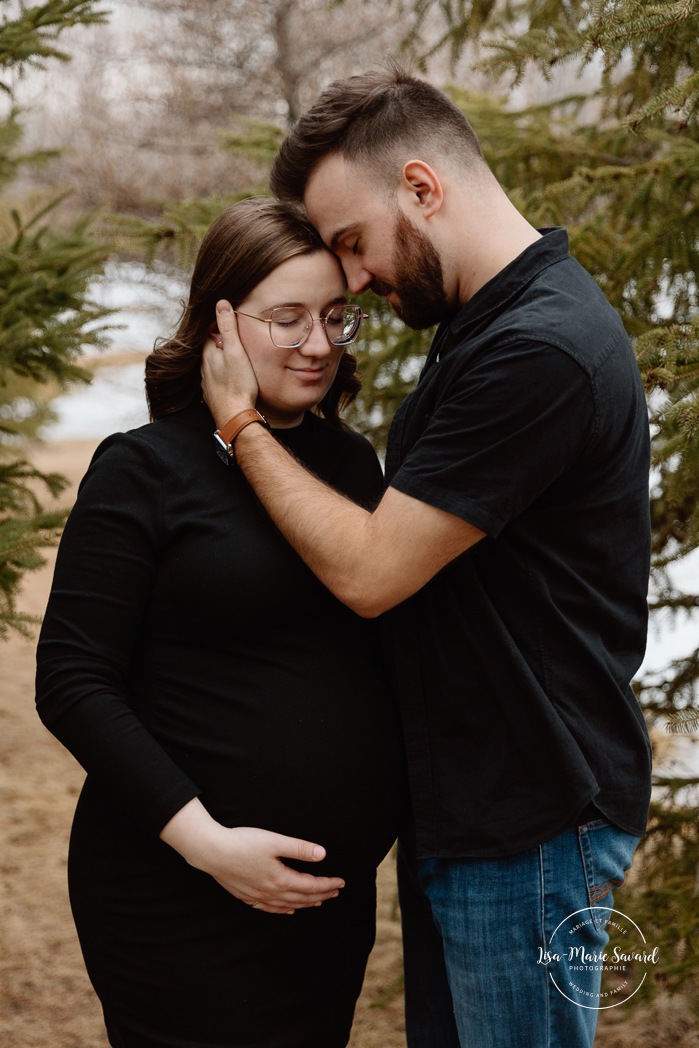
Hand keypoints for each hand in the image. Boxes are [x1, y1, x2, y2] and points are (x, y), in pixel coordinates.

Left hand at [201, 300, 258, 428]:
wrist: (235, 416)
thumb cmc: (238, 383)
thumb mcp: (235, 351)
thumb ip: (228, 327)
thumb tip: (221, 303)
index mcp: (207, 354)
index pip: (209, 332)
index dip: (219, 325)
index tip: (230, 320)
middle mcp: (203, 368)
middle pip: (209, 348)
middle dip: (219, 341)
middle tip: (235, 337)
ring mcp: (207, 383)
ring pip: (212, 365)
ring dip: (220, 359)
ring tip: (234, 356)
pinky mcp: (213, 395)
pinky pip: (215, 380)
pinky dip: (222, 375)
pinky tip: (230, 378)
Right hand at [204, 825, 344, 914]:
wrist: (211, 852)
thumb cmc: (242, 843)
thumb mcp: (274, 841)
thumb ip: (299, 848)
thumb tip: (322, 854)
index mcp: (280, 879)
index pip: (311, 885)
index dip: (328, 884)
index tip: (341, 883)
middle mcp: (271, 892)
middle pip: (302, 897)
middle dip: (321, 895)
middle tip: (335, 892)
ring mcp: (258, 896)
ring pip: (288, 904)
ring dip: (306, 903)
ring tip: (318, 901)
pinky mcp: (247, 896)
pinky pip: (271, 908)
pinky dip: (283, 909)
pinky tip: (288, 908)